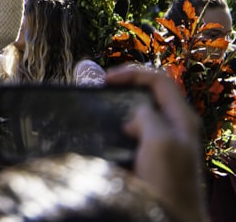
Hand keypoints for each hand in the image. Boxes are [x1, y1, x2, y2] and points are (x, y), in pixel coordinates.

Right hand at [106, 65, 208, 221]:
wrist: (171, 217)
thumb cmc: (169, 182)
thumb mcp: (160, 142)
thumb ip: (147, 117)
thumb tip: (133, 116)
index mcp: (182, 118)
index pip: (158, 79)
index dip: (132, 73)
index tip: (105, 80)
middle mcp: (174, 125)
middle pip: (148, 92)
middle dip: (124, 86)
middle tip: (100, 89)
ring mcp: (162, 140)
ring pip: (138, 111)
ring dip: (118, 106)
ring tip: (99, 107)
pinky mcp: (149, 155)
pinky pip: (132, 131)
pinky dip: (117, 125)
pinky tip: (104, 131)